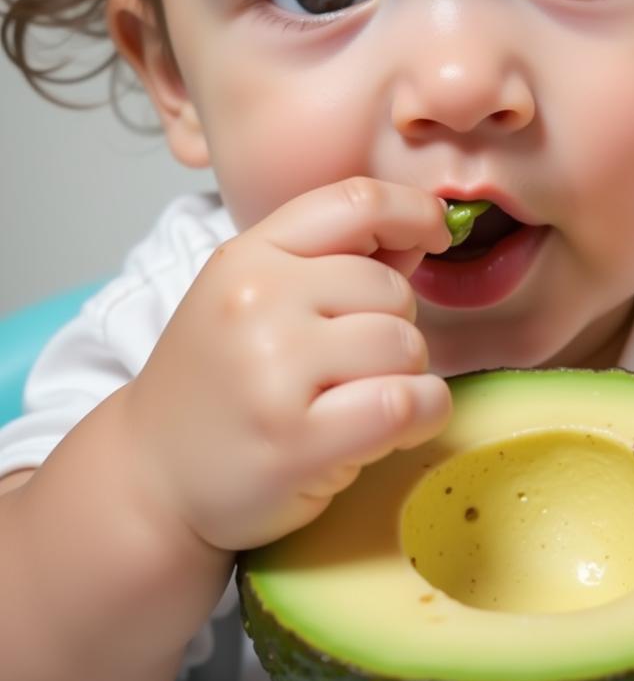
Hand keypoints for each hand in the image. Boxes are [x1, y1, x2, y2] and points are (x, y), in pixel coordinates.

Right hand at [122, 178, 452, 551]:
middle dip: (396, 327)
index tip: (435, 235)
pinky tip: (387, 430)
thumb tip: (421, 233)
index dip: (414, 211)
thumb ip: (338, 261)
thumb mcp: (257, 300)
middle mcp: (257, 301)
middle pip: (394, 291)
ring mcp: (274, 370)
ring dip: (404, 377)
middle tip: (353, 366)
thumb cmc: (220, 384)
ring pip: (406, 347)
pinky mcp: (298, 440)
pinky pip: (408, 404)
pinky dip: (421, 415)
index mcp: (249, 256)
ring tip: (355, 400)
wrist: (151, 479)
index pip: (356, 200)